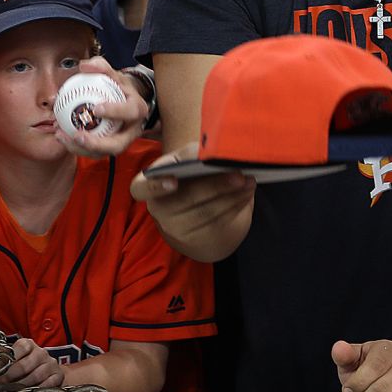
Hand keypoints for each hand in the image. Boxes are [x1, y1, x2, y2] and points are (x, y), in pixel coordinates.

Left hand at [1, 340, 63, 390]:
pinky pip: (47, 384)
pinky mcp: (58, 375)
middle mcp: (41, 352)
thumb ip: (3, 361)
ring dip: (20, 386)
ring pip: (34, 377)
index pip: (15, 351)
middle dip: (8, 378)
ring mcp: (51, 363)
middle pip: (23, 366)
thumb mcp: (14, 358)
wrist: (47, 370)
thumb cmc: (25, 364)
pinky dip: (36, 390)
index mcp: (27, 344)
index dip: (2, 366)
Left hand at [55, 58, 149, 156]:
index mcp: (137, 110)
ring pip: (103, 153)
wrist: (126, 103)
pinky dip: (76, 146)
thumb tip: (84, 66)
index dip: (115, 112)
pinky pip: (93, 152)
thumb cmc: (118, 88)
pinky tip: (61, 136)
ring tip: (62, 136)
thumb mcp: (113, 75)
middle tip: (77, 136)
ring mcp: (122, 141)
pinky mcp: (109, 147)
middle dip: (98, 144)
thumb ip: (100, 67)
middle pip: (119, 144)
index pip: (130, 112)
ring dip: (81, 149)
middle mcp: (132, 130)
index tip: (96, 108)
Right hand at [132, 143, 254, 245]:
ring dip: (233, 194)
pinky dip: (237, 204)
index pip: (141, 189)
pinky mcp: (198, 240)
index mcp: (147, 186)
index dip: (155, 186)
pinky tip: (247, 192)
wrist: (200, 218)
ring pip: (208, 211)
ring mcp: (178, 228)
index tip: (173, 182)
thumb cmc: (191, 180)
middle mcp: (159, 209)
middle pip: (188, 198)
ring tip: (250, 180)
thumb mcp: (185, 164)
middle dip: (216, 185)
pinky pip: (220, 221)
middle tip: (239, 173)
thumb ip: (192, 155)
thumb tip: (211, 151)